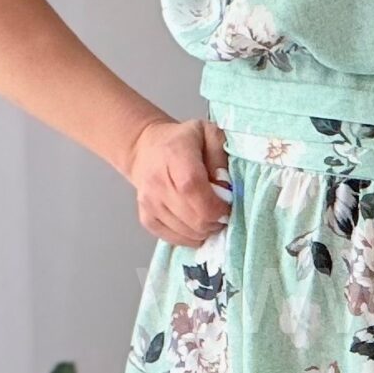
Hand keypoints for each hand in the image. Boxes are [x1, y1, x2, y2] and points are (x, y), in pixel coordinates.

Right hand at [124, 114, 232, 245]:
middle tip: (222, 211)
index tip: (227, 205)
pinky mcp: (146, 218)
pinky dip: (190, 237)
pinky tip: (196, 224)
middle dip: (215, 220)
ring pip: (186, 232)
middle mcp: (157, 181)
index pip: (192, 188)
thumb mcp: (209, 134)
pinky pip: (173, 239)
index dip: (215, 204)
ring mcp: (149, 202)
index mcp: (174, 155)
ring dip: (205, 230)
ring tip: (209, 215)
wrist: (145, 148)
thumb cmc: (183, 140)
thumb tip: (226, 189)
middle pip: (193, 217)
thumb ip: (221, 157)